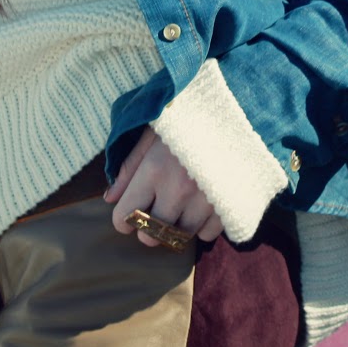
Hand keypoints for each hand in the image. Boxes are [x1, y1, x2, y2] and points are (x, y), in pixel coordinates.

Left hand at [105, 127, 224, 245]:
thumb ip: (130, 166)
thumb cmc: (188, 119)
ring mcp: (206, 199)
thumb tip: (110, 198)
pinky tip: (200, 206)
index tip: (128, 215)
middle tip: (154, 212)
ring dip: (175, 227)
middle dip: (148, 228)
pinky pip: (207, 233)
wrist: (236, 109)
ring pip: (179, 237)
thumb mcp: (154, 133)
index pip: (126, 216)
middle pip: (152, 234)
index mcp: (155, 169)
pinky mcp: (229, 203)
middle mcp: (179, 189)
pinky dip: (202, 225)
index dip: (122, 220)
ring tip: (178, 207)